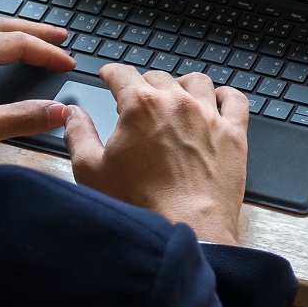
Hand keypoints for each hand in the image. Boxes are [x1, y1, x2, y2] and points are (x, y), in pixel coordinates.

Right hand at [63, 65, 248, 244]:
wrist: (188, 233)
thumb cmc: (140, 205)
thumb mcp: (91, 170)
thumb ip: (78, 133)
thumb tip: (72, 114)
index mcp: (140, 105)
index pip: (122, 73)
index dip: (111, 73)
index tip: (109, 77)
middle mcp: (176, 102)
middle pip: (158, 76)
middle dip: (144, 85)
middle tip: (137, 103)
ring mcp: (209, 116)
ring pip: (196, 81)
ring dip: (183, 85)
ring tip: (176, 99)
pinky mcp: (234, 135)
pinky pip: (235, 99)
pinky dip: (225, 96)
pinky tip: (216, 104)